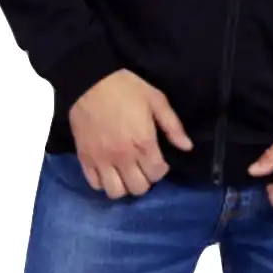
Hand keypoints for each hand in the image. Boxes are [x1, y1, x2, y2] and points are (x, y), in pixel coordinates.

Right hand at [68, 68, 192, 198]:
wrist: (90, 80)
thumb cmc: (126, 88)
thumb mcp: (156, 99)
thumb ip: (172, 126)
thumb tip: (187, 147)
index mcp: (143, 143)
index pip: (156, 174)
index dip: (160, 169)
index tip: (158, 159)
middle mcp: (123, 157)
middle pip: (137, 189)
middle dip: (144, 180)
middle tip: (142, 165)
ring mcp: (101, 160)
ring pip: (115, 192)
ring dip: (123, 185)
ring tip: (125, 171)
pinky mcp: (85, 159)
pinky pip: (94, 184)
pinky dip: (103, 182)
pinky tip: (108, 169)